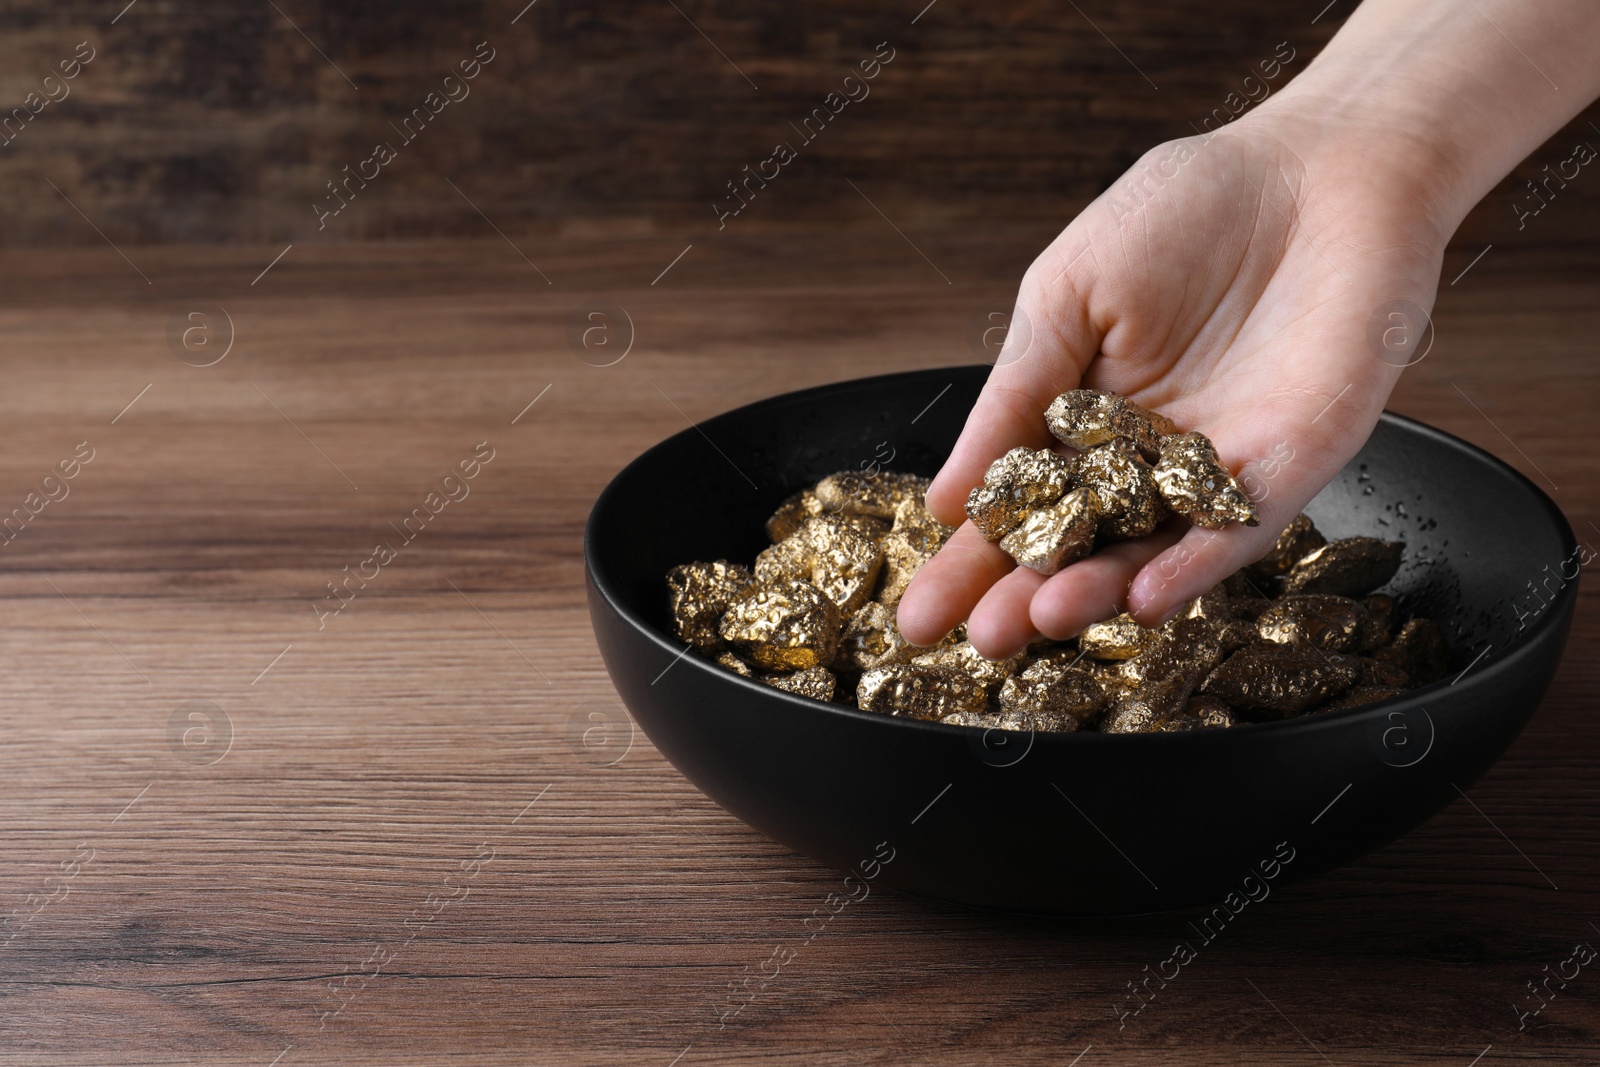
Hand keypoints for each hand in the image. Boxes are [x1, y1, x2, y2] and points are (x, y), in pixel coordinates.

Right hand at [897, 109, 1449, 656]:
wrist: (1319, 167)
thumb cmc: (1186, 210)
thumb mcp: (1065, 293)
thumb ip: (1014, 394)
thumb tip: (945, 498)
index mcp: (1081, 421)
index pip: (1016, 508)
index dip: (966, 564)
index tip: (917, 618)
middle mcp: (1144, 462)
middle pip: (1076, 547)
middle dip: (1022, 596)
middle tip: (976, 641)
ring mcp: (1215, 470)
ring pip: (1149, 553)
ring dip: (1097, 592)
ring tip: (1040, 619)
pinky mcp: (1289, 466)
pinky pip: (1235, 529)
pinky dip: (1190, 565)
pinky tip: (1139, 598)